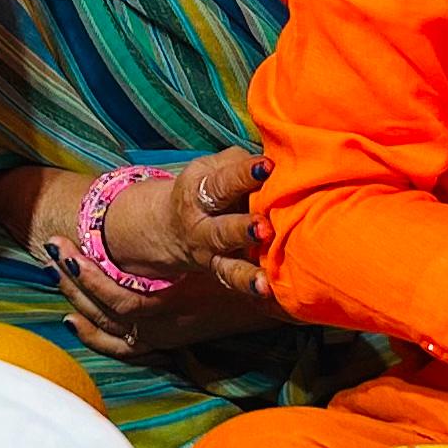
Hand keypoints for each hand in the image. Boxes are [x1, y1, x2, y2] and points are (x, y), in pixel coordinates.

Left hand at [50, 233, 285, 357]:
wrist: (280, 302)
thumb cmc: (255, 269)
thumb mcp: (223, 241)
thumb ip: (199, 219)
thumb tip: (180, 188)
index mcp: (168, 304)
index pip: (112, 294)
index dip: (84, 274)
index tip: (63, 248)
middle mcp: (159, 327)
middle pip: (101, 308)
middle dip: (73, 280)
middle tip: (53, 252)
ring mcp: (161, 337)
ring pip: (105, 326)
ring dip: (77, 302)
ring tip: (56, 277)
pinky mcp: (167, 342)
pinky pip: (120, 347)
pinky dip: (94, 335)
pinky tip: (74, 322)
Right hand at [98, 149, 267, 296]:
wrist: (169, 226)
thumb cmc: (207, 187)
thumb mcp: (213, 167)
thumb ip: (239, 162)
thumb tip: (277, 155)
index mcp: (198, 191)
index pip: (221, 182)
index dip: (243, 174)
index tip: (267, 167)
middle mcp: (201, 226)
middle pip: (221, 229)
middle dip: (242, 229)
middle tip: (264, 228)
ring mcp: (209, 253)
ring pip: (226, 264)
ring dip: (246, 272)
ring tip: (264, 279)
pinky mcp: (219, 271)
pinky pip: (232, 282)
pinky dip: (249, 287)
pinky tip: (268, 291)